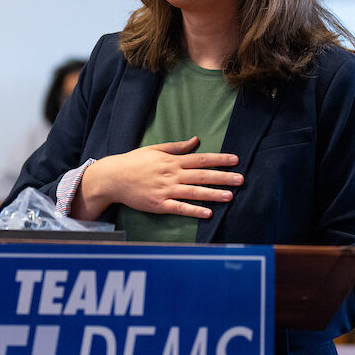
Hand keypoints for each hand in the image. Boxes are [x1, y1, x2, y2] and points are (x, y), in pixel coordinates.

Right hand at [71, 136, 242, 219]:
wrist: (113, 178)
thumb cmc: (134, 162)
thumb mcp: (155, 150)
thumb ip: (177, 147)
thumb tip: (196, 140)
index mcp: (172, 160)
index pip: (201, 159)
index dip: (220, 159)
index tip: (236, 160)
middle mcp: (171, 174)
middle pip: (202, 175)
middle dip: (223, 177)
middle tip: (241, 179)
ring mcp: (166, 190)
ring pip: (194, 192)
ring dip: (213, 194)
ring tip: (230, 196)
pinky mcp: (159, 204)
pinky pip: (180, 208)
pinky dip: (194, 210)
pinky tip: (208, 213)